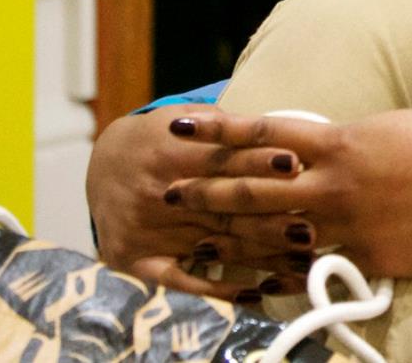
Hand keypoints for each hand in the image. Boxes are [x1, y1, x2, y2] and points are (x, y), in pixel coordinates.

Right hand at [84, 105, 307, 298]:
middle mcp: (158, 194)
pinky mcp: (137, 259)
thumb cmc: (160, 138)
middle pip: (223, 208)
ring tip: (300, 262)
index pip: (223, 159)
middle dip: (268, 217)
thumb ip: (225, 125)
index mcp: (171, 154)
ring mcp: (146, 230)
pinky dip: (217, 289)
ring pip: (215, 246)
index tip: (296, 164)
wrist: (102, 165)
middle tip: (309, 225)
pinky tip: (254, 293)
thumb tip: (279, 128)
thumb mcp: (184, 117)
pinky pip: (181, 280)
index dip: (259, 161)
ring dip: (260, 257)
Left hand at [162, 109, 411, 280]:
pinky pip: (317, 269)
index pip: (264, 132)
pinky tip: (257, 284)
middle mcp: (337, 184)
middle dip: (206, 191)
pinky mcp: (370, 259)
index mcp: (342, 142)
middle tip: (166, 192)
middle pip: (256, 189)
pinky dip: (285, 276)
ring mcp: (351, 226)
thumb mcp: (391, 129)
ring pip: (277, 236)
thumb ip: (347, 144)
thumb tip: (321, 149)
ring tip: (195, 244)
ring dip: (232, 241)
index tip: (178, 126)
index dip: (218, 130)